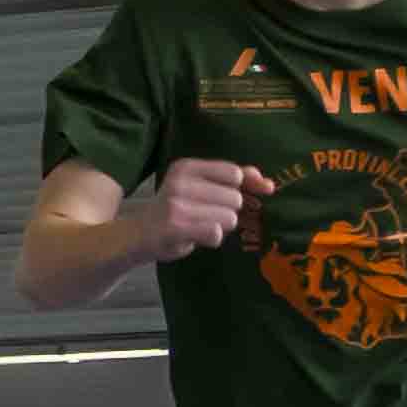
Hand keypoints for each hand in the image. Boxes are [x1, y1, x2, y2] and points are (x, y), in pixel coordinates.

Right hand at [140, 156, 271, 259]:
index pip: (234, 174)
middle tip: (205, 215)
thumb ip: (234, 180)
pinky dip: (212, 239)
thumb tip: (268, 184)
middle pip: (234, 199)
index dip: (242, 188)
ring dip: (220, 227)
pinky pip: (216, 233)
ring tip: (199, 226)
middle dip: (227, 211)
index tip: (234, 199)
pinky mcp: (176, 227)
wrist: (138, 233)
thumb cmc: (176, 208)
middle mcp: (180, 182)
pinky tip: (196, 236)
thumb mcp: (201, 186)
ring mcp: (177, 205)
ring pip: (229, 218)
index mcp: (186, 167)